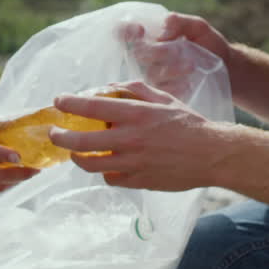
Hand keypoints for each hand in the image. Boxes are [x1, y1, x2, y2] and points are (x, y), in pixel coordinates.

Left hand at [48, 80, 223, 191]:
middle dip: (61, 137)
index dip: (70, 103)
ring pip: (91, 165)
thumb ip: (134, 89)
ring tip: (74, 152)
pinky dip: (105, 172)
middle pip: (82, 141)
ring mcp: (133, 163)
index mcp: (136, 114)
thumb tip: (108, 87)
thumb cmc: (189, 123)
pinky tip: (106, 165)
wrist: (213, 154)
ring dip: (77, 157)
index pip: (92, 107)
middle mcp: (131, 139)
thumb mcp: (164, 98)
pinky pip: (111, 178)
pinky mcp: (138, 181)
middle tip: (55, 133)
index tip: (58, 101)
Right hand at [121, 12, 231, 100]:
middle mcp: (146, 57)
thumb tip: (165, 24)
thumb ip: (180, 22)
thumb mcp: (198, 27)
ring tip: (192, 66)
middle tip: (178, 50)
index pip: (124, 31)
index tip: (140, 30)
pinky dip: (175, 87)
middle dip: (158, 51)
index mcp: (150, 37)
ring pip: (152, 73)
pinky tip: (188, 83)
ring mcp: (153, 76)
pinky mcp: (163, 93)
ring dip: (171, 69)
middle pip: (139, 53)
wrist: (227, 67)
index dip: (125, 31)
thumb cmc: (208, 43)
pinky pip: (162, 91)